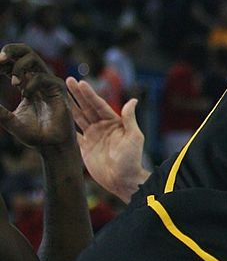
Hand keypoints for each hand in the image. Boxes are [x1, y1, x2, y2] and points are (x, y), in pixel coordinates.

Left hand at [0, 44, 75, 149]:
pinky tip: (26, 95)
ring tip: (12, 81)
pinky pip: (43, 77)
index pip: (13, 62)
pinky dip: (31, 83)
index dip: (1, 61)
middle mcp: (37, 79)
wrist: (52, 146)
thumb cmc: (34, 135)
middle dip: (10, 51)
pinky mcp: (58, 90)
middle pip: (25, 52)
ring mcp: (48, 82)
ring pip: (34, 58)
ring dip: (19, 66)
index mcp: (26, 83)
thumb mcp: (9, 121)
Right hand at [66, 76, 146, 202]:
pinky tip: (58, 117)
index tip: (80, 82)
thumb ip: (130, 119)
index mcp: (114, 122)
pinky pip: (73, 134)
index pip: (99, 104)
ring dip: (70, 106)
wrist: (123, 180)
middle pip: (87, 107)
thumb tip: (133, 100)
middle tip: (67, 80)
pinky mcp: (85, 148)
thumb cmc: (132, 159)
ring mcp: (93, 137)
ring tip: (60, 95)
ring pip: (78, 118)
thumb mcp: (134, 137)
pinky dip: (66, 126)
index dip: (89, 94)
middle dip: (77, 95)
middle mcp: (102, 127)